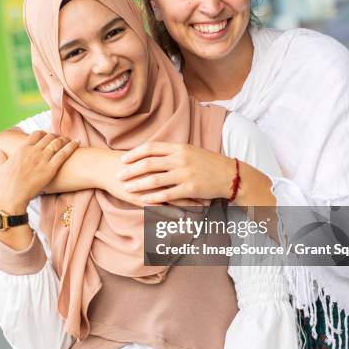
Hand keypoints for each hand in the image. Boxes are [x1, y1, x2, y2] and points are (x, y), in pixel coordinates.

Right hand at [0, 131, 79, 213]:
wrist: (10, 198)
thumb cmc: (4, 186)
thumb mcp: (0, 168)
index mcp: (22, 149)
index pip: (36, 134)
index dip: (44, 133)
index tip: (48, 135)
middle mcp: (33, 151)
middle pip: (49, 137)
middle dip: (56, 136)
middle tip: (61, 138)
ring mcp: (43, 159)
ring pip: (57, 143)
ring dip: (65, 139)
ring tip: (71, 139)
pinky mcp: (51, 168)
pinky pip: (64, 153)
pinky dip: (72, 146)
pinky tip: (78, 142)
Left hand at [117, 142, 234, 204]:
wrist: (229, 175)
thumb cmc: (208, 163)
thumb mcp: (190, 151)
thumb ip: (172, 151)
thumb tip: (152, 153)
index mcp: (179, 147)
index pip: (151, 148)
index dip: (134, 154)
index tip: (122, 159)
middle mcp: (180, 159)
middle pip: (149, 163)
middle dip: (131, 170)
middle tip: (118, 175)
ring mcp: (185, 174)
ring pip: (155, 180)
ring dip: (138, 184)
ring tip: (127, 189)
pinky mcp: (190, 189)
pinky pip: (167, 194)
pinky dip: (153, 198)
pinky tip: (143, 200)